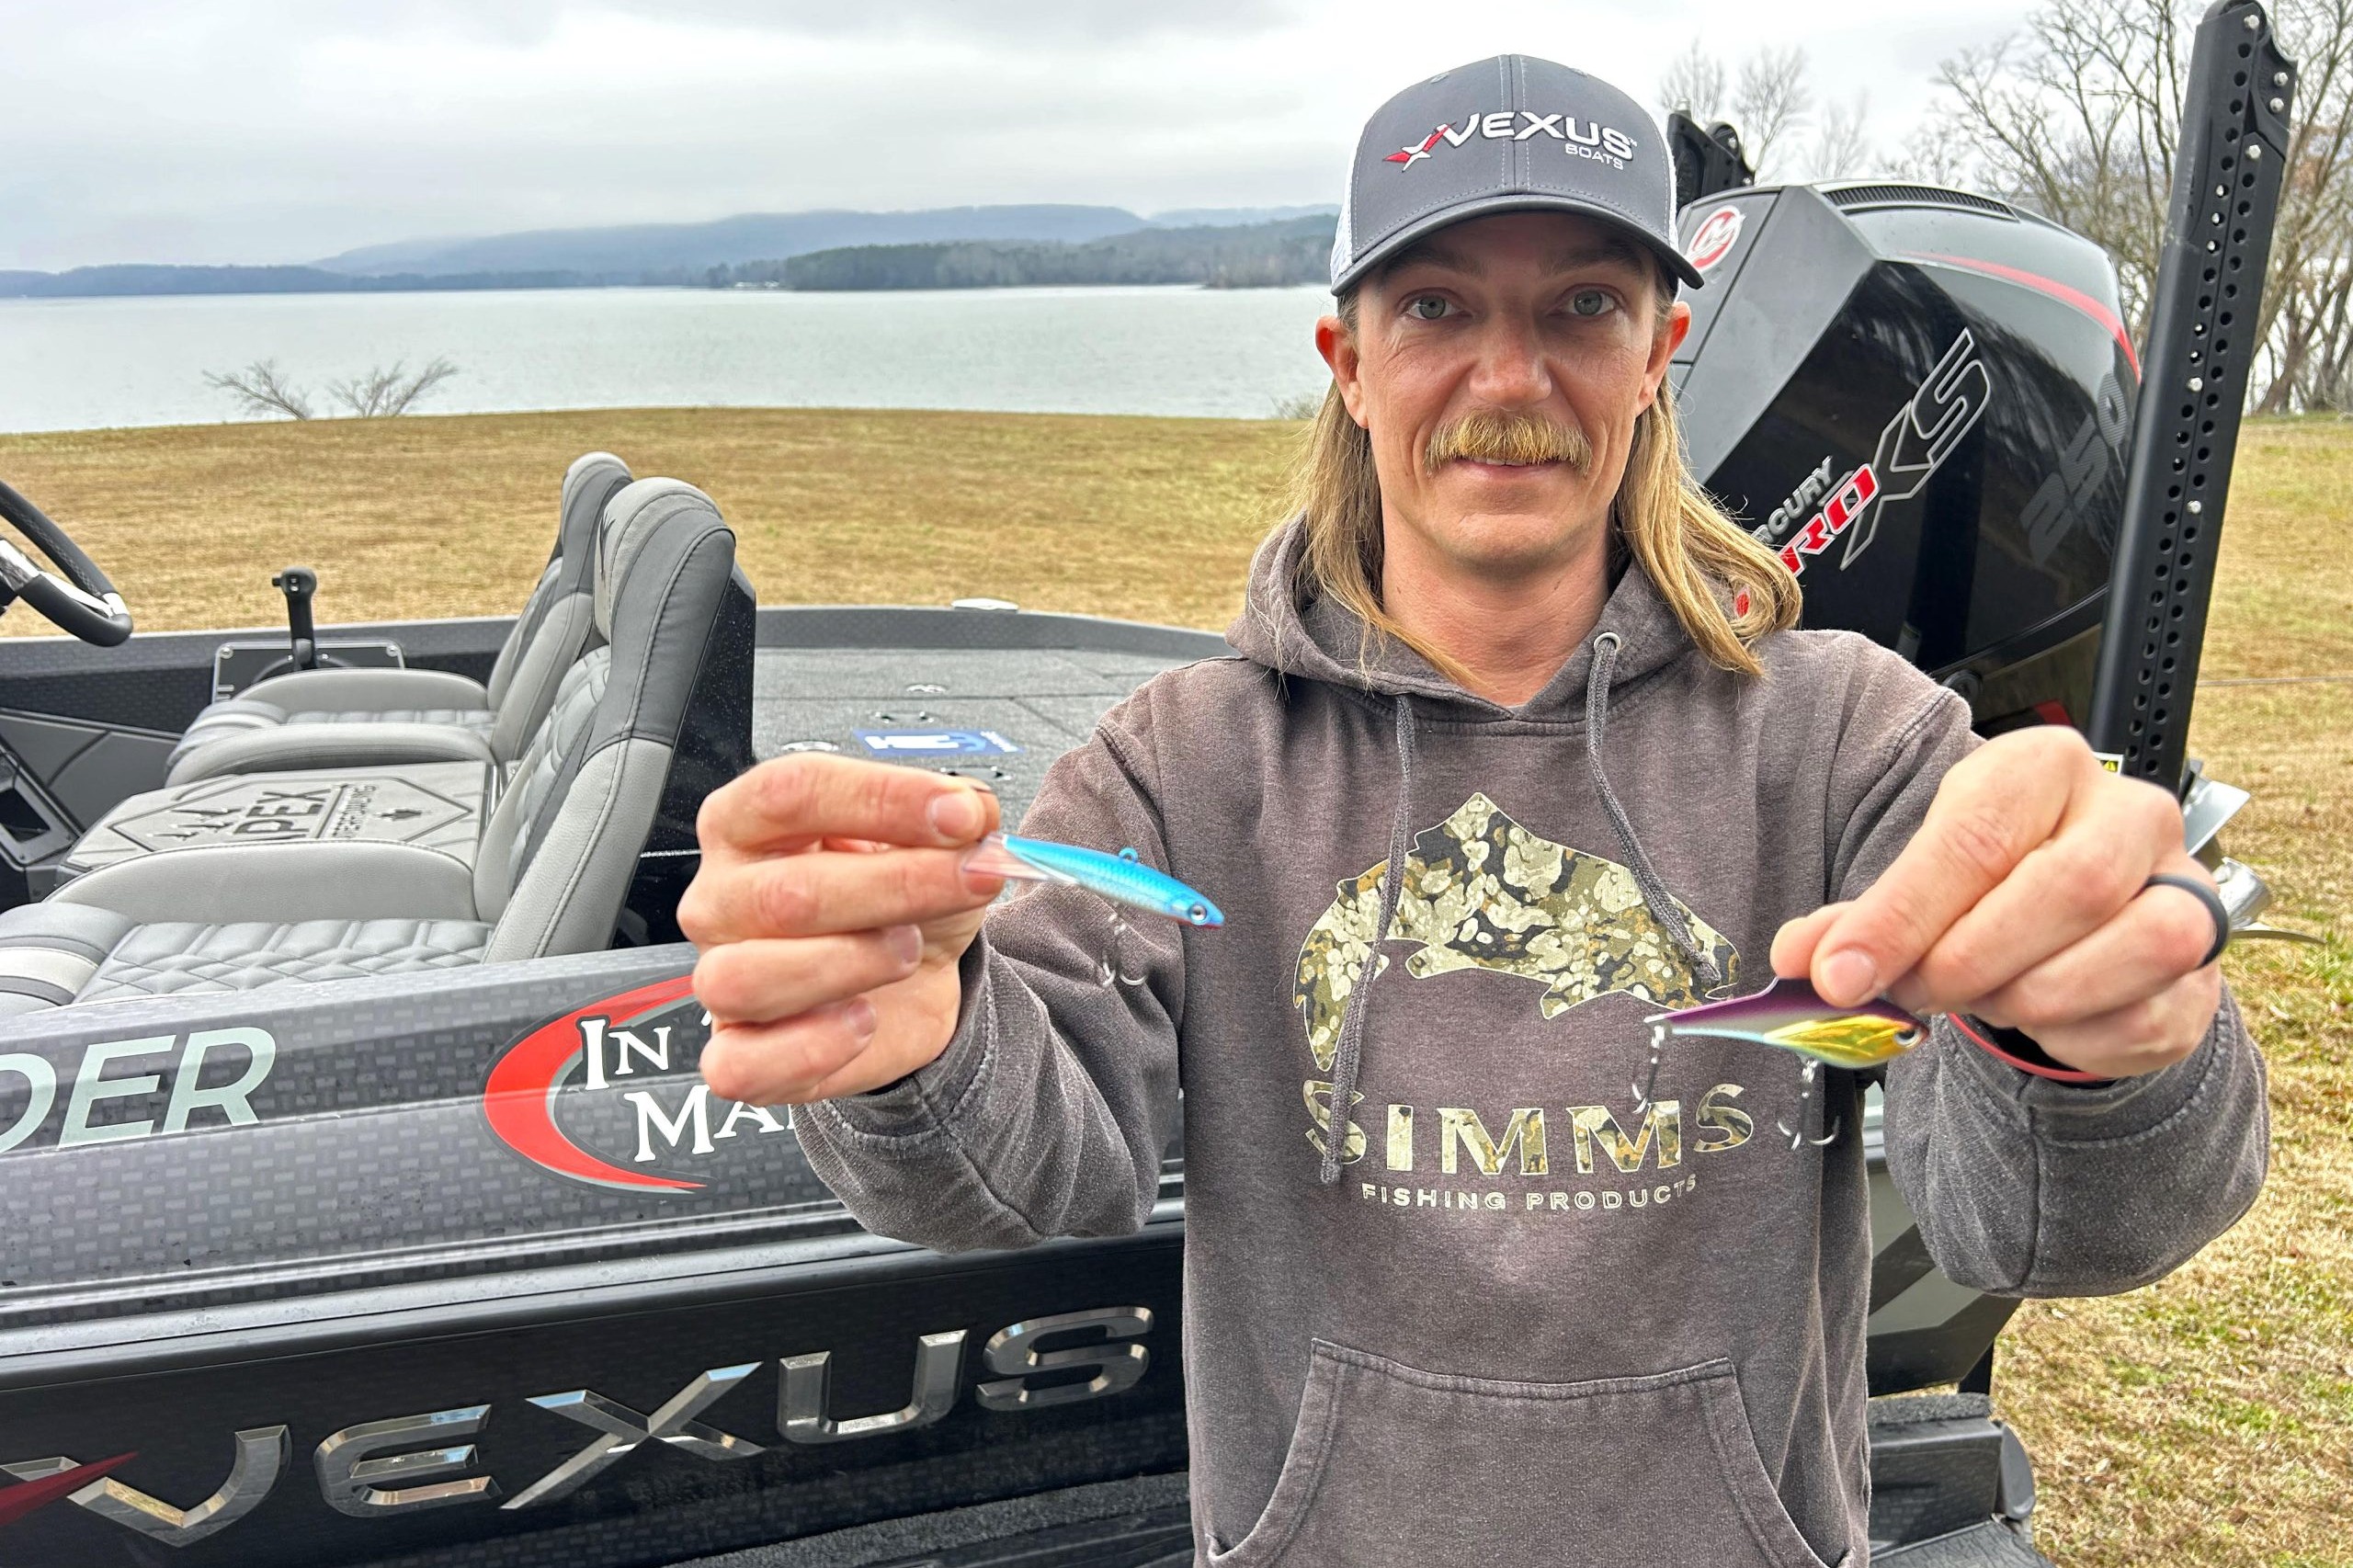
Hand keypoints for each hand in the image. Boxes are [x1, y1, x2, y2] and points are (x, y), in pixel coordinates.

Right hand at [680, 753, 1004, 1104]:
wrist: (914, 978)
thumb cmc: (902, 899)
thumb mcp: (940, 841)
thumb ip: (957, 814)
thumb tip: (971, 810)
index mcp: (749, 822)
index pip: (790, 792)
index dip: (881, 798)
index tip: (960, 813)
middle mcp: (722, 897)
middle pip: (786, 892)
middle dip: (899, 886)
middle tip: (971, 879)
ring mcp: (719, 978)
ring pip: (750, 979)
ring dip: (853, 964)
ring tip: (906, 952)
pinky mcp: (738, 1053)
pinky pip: (738, 1066)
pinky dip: (813, 1047)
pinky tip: (863, 1019)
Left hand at [1772, 728, 2222, 1078]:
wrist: (2076, 921)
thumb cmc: (1991, 886)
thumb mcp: (1922, 881)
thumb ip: (1860, 921)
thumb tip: (1797, 959)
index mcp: (2046, 768)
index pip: (1976, 836)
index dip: (1901, 914)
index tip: (1839, 973)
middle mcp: (2131, 814)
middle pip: (2067, 887)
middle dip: (1970, 958)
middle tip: (1914, 993)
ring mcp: (2184, 889)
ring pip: (2134, 947)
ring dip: (2031, 995)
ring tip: (1980, 998)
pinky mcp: (2202, 973)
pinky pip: (2148, 1013)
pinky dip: (2076, 1035)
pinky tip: (2038, 1019)